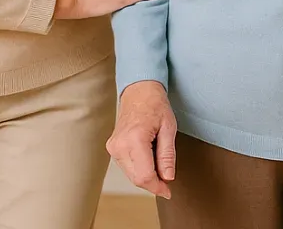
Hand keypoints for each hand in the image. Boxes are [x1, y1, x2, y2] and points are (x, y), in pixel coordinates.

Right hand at [106, 81, 176, 198]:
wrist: (139, 91)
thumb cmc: (155, 105)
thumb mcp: (169, 128)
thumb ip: (167, 156)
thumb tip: (167, 178)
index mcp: (134, 139)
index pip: (145, 175)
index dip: (158, 187)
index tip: (168, 191)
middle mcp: (120, 145)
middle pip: (137, 179)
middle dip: (153, 184)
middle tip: (167, 182)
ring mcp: (113, 147)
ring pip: (131, 175)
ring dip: (146, 176)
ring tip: (159, 161)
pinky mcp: (112, 148)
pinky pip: (127, 167)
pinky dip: (140, 169)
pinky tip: (149, 159)